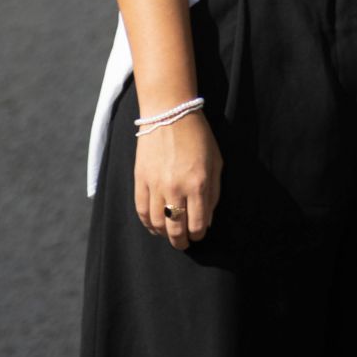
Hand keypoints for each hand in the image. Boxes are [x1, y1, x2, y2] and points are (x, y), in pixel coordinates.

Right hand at [133, 111, 221, 249]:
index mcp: (198, 183)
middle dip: (181, 242)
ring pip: (157, 224)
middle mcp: (176, 188)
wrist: (169, 113)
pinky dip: (147, 223)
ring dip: (163, 234)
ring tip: (169, 234)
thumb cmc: (198, 136)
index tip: (198, 234)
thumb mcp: (216, 162)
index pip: (197, 225)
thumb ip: (213, 194)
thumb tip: (206, 221)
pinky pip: (141, 211)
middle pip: (176, 230)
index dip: (198, 235)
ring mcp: (156, 185)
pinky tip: (154, 225)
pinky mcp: (140, 180)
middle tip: (183, 243)